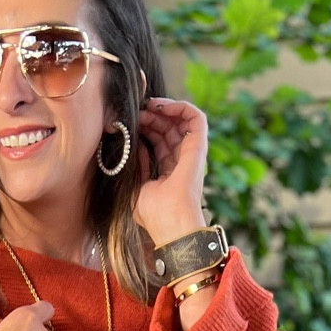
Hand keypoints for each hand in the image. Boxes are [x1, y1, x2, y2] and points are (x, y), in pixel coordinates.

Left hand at [134, 99, 209, 246]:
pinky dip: (182, 107)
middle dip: (152, 116)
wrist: (171, 225)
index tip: (132, 120)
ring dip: (165, 109)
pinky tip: (162, 106)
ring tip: (147, 105)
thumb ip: (137, 166)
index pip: (159, 141)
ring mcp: (191, 154)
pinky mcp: (198, 148)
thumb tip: (136, 145)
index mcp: (169, 171)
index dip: (147, 127)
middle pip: (169, 129)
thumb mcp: (136, 188)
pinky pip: (196, 118)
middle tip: (137, 111)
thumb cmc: (154, 215)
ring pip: (182, 121)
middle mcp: (181, 161)